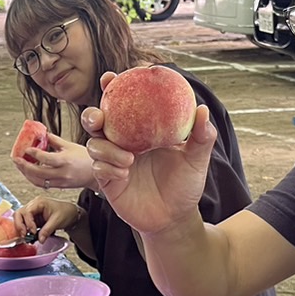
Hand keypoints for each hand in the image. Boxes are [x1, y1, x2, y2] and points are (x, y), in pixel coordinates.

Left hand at [11, 132, 97, 191]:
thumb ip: (54, 140)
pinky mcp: (59, 187)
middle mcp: (62, 173)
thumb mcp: (70, 145)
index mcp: (65, 161)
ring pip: (38, 181)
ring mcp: (60, 182)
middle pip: (38, 172)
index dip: (34, 154)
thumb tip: (41, 133)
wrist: (96, 173)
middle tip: (15, 158)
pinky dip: (33, 178)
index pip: (46, 158)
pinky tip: (28, 172)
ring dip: (26, 173)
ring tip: (20, 165)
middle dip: (24, 166)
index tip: (26, 149)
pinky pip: (42, 184)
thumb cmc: (85, 158)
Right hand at [13, 195, 81, 240]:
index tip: (33, 232)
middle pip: (19, 213)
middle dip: (19, 225)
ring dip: (20, 227)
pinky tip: (29, 235)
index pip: (27, 211)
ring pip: (19, 218)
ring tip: (25, 236)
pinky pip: (24, 223)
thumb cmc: (65, 212)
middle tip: (24, 235)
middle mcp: (33, 205)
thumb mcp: (57, 221)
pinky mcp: (33, 219)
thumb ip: (47, 230)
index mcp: (39, 202)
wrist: (71, 213)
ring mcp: (32, 212)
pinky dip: (25, 229)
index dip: (28, 223)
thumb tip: (39, 239)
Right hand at [80, 73, 216, 235]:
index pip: (123, 104)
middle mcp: (123, 142)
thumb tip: (202, 110)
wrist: (175, 218)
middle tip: (100, 118)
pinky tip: (124, 174)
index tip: (110, 77)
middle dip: (92, 114)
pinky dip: (108, 167)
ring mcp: (113, 161)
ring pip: (94, 144)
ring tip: (129, 159)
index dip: (113, 88)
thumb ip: (200, 136)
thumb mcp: (196, 159)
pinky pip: (98, 168)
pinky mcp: (108, 181)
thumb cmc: (185, 185)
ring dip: (105, 148)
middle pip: (97, 121)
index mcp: (141, 130)